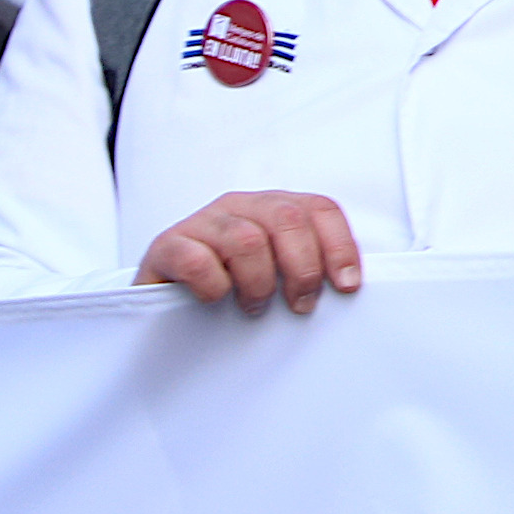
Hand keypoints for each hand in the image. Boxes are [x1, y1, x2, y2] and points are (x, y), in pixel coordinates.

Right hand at [137, 190, 362, 312]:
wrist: (164, 300)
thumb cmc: (231, 290)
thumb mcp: (276, 274)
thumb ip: (309, 269)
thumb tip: (350, 287)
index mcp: (273, 207)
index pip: (319, 208)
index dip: (340, 246)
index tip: (346, 287)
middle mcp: (239, 206)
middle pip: (288, 218)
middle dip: (303, 268)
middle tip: (300, 305)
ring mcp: (202, 222)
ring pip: (247, 239)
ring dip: (258, 282)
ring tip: (255, 307)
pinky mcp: (167, 246)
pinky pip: (198, 259)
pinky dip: (214, 286)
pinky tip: (216, 300)